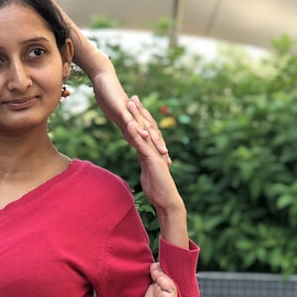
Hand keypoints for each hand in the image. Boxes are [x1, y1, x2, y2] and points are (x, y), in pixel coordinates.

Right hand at [91, 73, 169, 161]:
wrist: (103, 78)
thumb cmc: (108, 95)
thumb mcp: (117, 115)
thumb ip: (124, 124)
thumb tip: (129, 135)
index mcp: (135, 120)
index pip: (148, 137)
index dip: (155, 149)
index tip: (162, 162)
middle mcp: (136, 117)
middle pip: (151, 135)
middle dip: (160, 149)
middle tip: (169, 162)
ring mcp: (131, 113)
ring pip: (145, 128)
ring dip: (155, 140)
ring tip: (163, 152)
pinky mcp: (124, 109)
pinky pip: (132, 120)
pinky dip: (139, 128)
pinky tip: (145, 136)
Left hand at [123, 97, 187, 247]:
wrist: (167, 200)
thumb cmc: (157, 190)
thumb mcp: (147, 172)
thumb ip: (145, 161)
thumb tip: (142, 157)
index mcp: (152, 150)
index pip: (145, 131)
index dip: (139, 118)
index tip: (132, 106)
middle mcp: (155, 148)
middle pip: (146, 126)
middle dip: (138, 111)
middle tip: (132, 96)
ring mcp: (154, 153)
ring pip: (144, 131)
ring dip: (136, 117)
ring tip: (129, 103)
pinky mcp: (152, 159)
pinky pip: (142, 144)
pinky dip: (136, 134)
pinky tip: (129, 123)